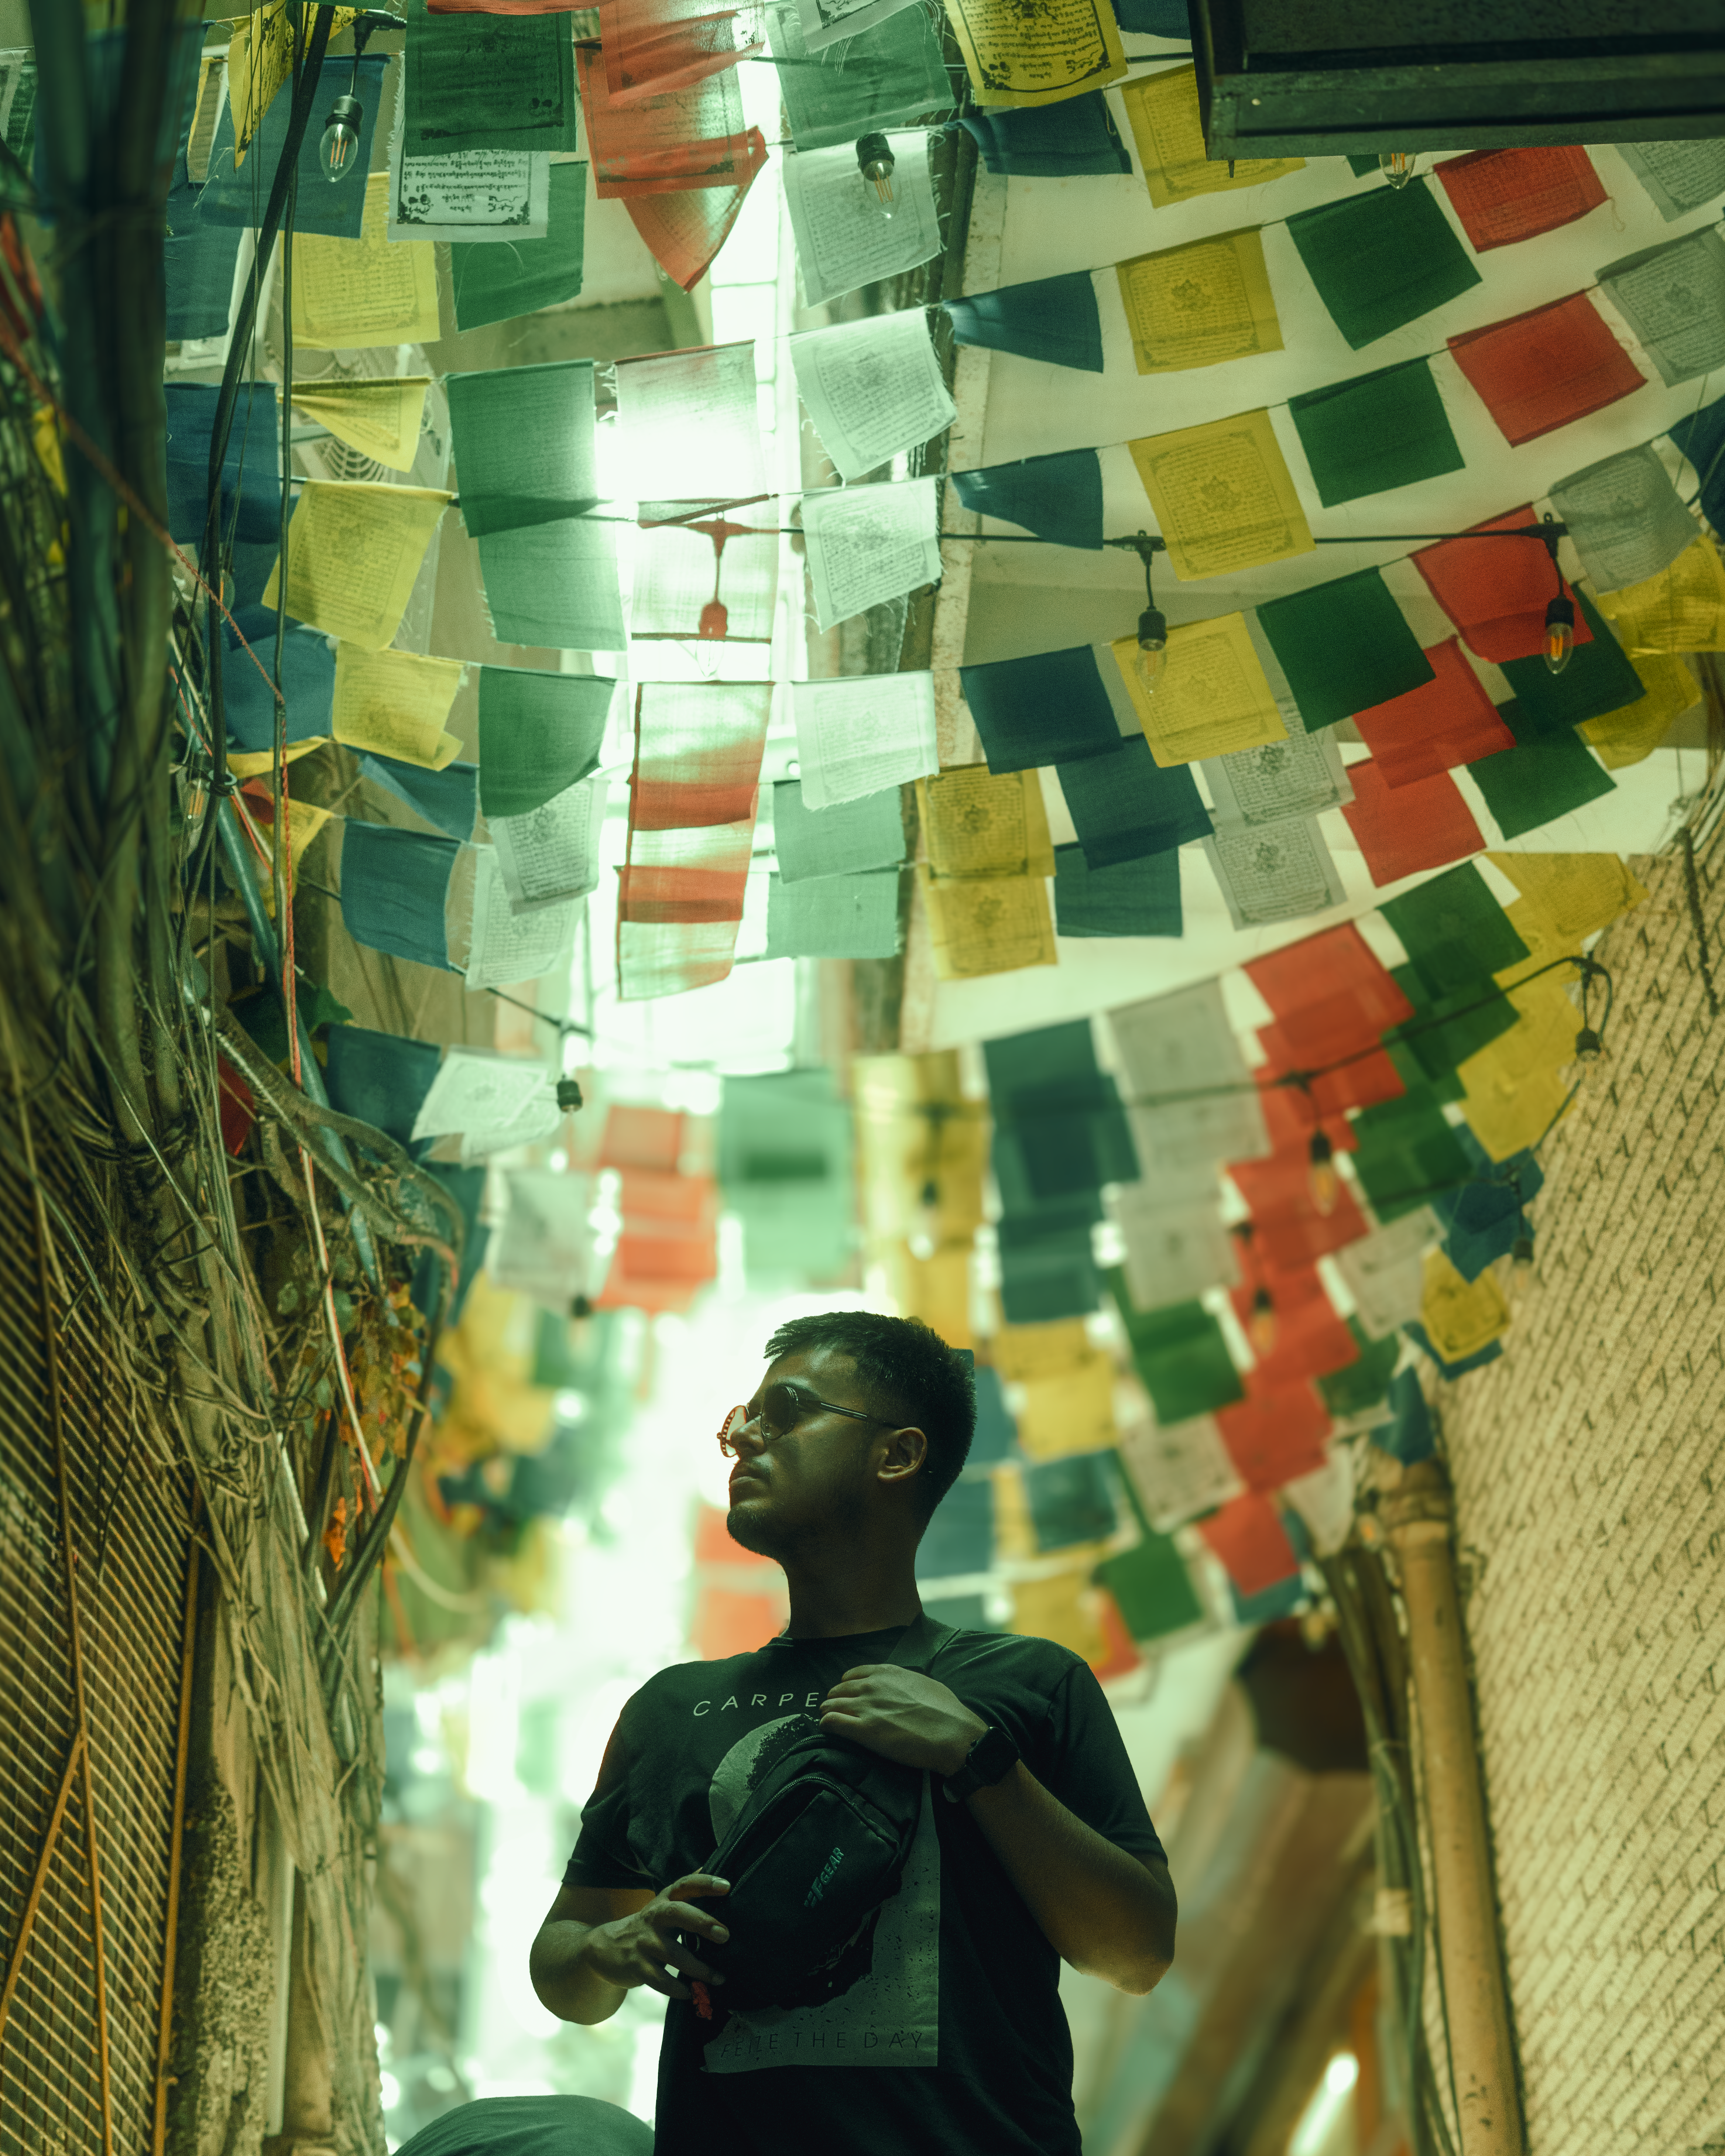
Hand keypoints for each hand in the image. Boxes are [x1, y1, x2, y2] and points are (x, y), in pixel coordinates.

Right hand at [580, 1872, 730, 2003]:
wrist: (605, 1948)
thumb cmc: (648, 1926)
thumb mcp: (663, 1907)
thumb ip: (687, 1895)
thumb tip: (717, 1875)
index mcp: (664, 1901)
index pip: (684, 1885)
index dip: (705, 1883)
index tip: (727, 1886)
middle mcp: (654, 1918)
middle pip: (677, 1913)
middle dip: (702, 1922)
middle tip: (725, 1935)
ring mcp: (644, 1943)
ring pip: (674, 1954)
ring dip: (699, 1968)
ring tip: (720, 1978)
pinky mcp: (637, 1966)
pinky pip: (660, 1980)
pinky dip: (677, 1988)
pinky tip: (691, 1993)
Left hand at [819, 1664, 987, 1777]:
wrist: (951, 1734)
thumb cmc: (945, 1711)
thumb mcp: (925, 1684)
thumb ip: (906, 1683)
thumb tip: (903, 1688)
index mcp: (888, 1673)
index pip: (855, 1674)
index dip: (848, 1684)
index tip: (846, 1691)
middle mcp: (872, 1686)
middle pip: (840, 1690)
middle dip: (836, 1698)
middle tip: (834, 1707)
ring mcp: (866, 1708)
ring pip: (832, 1705)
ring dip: (828, 1711)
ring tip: (826, 1717)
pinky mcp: (863, 1731)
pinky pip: (832, 1723)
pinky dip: (826, 1725)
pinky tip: (826, 1728)